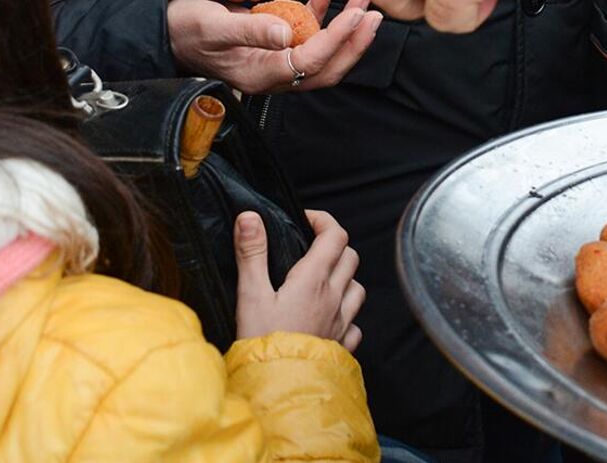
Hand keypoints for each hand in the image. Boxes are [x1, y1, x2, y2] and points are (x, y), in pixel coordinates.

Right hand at [167, 0, 381, 92]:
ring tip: (361, 0)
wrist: (163, 27)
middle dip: (354, 42)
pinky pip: (303, 32)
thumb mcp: (213, 25)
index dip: (338, 38)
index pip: (311, 62)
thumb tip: (288, 34)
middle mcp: (272, 72)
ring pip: (320, 51)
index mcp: (260, 75)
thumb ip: (251, 30)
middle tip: (374, 15)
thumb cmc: (183, 27)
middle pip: (326, 67)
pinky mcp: (271, 42)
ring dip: (343, 27)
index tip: (357, 13)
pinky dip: (318, 11)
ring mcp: (273, 58)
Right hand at [234, 208, 363, 349]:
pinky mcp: (341, 346)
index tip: (305, 221)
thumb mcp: (251, 294)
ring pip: (357, 288)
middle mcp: (334, 298)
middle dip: (334, 245)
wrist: (278, 389)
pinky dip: (346, 315)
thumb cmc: (263, 342)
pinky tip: (330, 318)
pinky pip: (355, 323)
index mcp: (314, 280)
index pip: (335, 236)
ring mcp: (341, 323)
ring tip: (322, 281)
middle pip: (350, 257)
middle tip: (311, 248)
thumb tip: (249, 217)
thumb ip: (252, 254)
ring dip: (345, 278)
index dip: (323, 221)